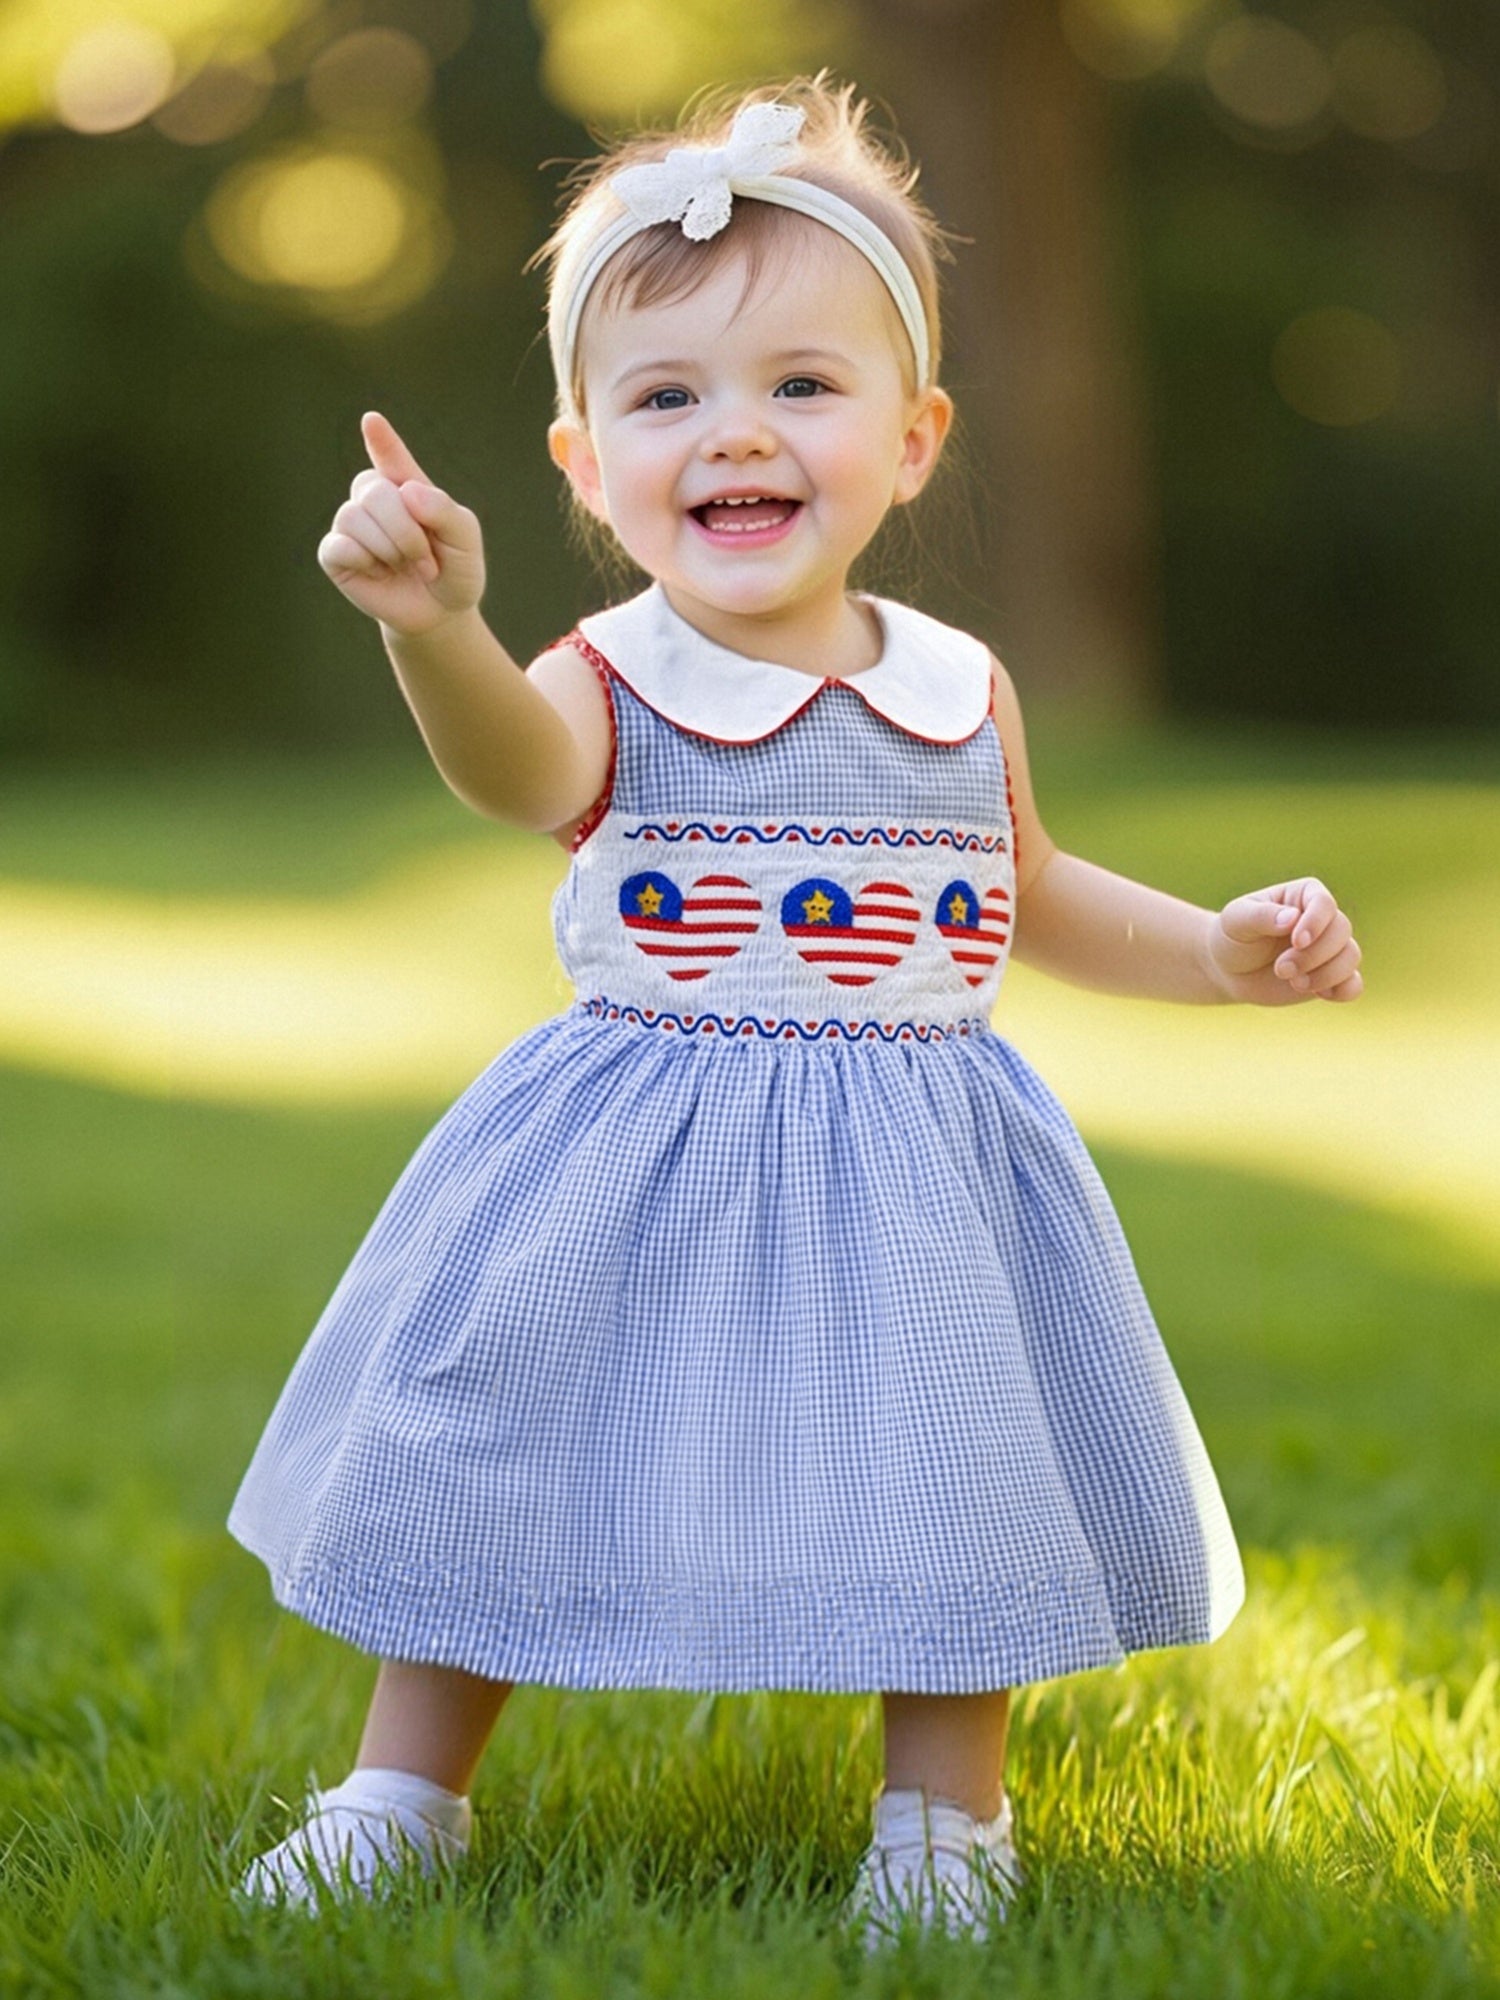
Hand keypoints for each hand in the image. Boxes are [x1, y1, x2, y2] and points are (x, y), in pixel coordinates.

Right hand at [317, 412, 486, 635]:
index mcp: (406, 485)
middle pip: (375, 490)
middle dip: (407, 531)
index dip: (381, 440)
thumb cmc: (453, 570)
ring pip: (355, 517)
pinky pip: (341, 546)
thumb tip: (408, 493)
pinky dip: (366, 563)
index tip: (372, 421)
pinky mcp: (334, 553)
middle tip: (427, 561)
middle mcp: (373, 498)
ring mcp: (351, 523)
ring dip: (390, 550)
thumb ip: (444, 512)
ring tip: (406, 567)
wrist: (440, 613)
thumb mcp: (465, 540)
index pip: (391, 457)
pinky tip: (378, 573)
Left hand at [1210, 877, 1363, 1004]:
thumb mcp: (1236, 921)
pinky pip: (1354, 984)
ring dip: (1325, 974)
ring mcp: (1329, 949)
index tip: (1297, 942)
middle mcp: (1323, 920)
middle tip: (1281, 969)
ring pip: (1351, 956)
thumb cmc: (1232, 937)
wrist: (1229, 970)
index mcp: (1303, 895)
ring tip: (1294, 983)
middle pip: (1341, 931)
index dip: (1316, 923)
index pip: (1324, 903)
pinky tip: (1319, 994)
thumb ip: (1261, 916)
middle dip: (1313, 955)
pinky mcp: (1331, 976)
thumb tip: (1292, 918)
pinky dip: (1343, 991)